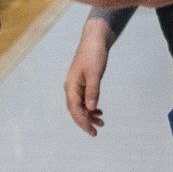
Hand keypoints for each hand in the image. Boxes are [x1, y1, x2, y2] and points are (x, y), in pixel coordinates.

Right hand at [64, 19, 115, 135]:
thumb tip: (91, 109)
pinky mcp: (82, 83)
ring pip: (80, 106)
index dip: (82, 122)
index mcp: (71, 86)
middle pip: (75, 110)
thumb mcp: (95, 73)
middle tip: (96, 132)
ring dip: (89, 115)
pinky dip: (91, 107)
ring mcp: (76, 85)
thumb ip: (93, 91)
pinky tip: (99, 111)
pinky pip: (84, 99)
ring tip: (101, 122)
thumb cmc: (94, 55)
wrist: (95, 40)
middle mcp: (71, 87)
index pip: (75, 109)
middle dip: (85, 122)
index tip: (92, 131)